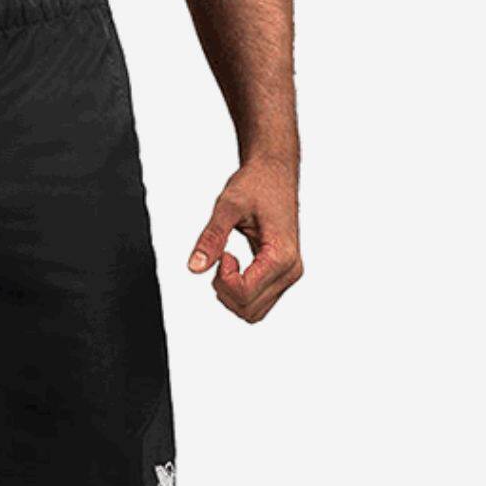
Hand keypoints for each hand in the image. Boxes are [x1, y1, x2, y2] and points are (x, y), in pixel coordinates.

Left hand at [187, 159, 301, 322]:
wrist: (274, 173)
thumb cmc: (257, 184)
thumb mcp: (228, 206)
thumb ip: (211, 237)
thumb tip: (194, 266)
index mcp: (283, 256)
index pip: (246, 293)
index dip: (223, 278)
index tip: (222, 252)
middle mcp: (291, 270)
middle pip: (249, 309)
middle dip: (225, 288)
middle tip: (220, 255)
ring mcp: (288, 275)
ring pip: (253, 312)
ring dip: (231, 293)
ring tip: (227, 259)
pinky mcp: (282, 274)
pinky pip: (258, 301)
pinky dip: (239, 291)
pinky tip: (235, 265)